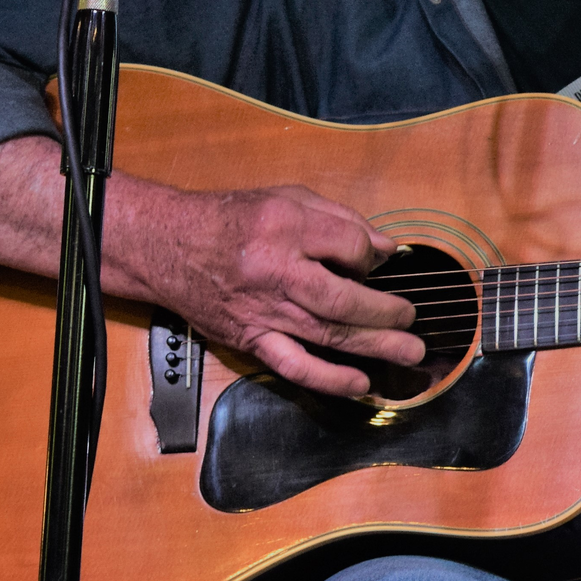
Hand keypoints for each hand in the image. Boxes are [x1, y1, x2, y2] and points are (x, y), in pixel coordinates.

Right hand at [141, 183, 425, 397]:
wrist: (168, 246)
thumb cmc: (232, 219)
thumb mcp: (287, 198)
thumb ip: (341, 220)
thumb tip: (386, 249)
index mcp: (286, 227)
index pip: (349, 246)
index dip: (371, 255)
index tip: (377, 261)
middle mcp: (275, 270)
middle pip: (344, 298)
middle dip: (386, 312)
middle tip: (411, 319)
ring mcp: (262, 310)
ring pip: (327, 334)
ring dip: (374, 346)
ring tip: (409, 352)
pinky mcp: (250, 338)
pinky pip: (294, 365)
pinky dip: (330, 378)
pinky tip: (360, 383)